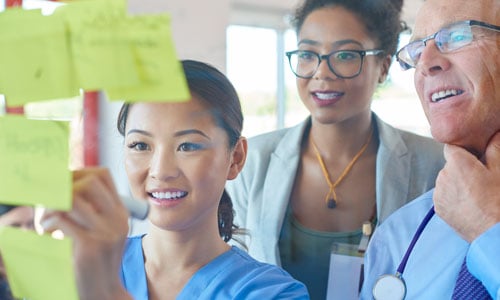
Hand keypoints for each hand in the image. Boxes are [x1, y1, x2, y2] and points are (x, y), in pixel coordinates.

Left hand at [41, 167, 131, 299]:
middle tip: (52, 200)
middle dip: (64, 186)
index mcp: (120, 212)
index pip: (103, 175)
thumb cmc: (96, 261)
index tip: (63, 183)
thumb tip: (64, 184)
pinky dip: (49, 222)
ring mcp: (106, 232)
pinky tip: (49, 232)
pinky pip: (63, 220)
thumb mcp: (103, 231)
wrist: (103, 291)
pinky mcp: (90, 246)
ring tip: (47, 219)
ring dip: (53, 205)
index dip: (79, 172)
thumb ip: (92, 210)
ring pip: (74, 198)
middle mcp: (117, 219)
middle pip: (89, 181)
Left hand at [434, 132, 499, 241]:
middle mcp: (442, 175)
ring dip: (457, 183)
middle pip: (450, 165)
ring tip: (476, 195)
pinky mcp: (438, 207)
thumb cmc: (499, 200)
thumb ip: (495, 149)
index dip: (463, 150)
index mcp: (457, 163)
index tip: (474, 157)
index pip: (452, 146)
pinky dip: (453, 197)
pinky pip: (444, 196)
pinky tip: (469, 204)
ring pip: (446, 181)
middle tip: (481, 179)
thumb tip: (495, 134)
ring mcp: (439, 193)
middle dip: (462, 168)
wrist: (494, 232)